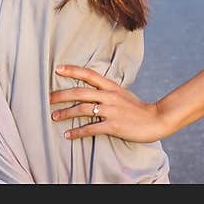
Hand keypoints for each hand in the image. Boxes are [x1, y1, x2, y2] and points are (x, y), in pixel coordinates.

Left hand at [49, 65, 168, 142]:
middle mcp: (109, 96)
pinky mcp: (113, 126)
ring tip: (54, 116)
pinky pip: (91, 128)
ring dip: (66, 113)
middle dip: (61, 95)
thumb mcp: (123, 94)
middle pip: (80, 92)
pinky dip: (77, 132)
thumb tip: (92, 90)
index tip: (57, 69)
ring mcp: (111, 111)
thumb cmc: (138, 108)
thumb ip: (107, 91)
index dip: (72, 70)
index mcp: (111, 86)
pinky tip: (68, 135)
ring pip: (82, 109)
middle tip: (47, 98)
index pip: (89, 74)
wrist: (156, 119)